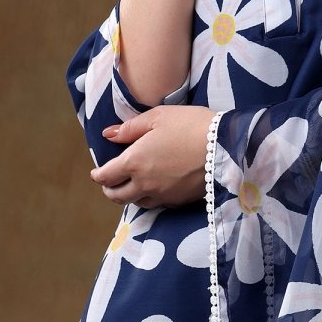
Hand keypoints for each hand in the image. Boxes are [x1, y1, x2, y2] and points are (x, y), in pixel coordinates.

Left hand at [90, 105, 214, 208]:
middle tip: (110, 183)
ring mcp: (162, 195)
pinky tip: (156, 189)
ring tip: (132, 187)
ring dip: (129, 196)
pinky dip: (150, 199)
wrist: (225, 146)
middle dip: (109, 190)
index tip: (96, 172)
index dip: (98, 175)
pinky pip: (157, 204)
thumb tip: (109, 135)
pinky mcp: (179, 201)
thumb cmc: (190, 126)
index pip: (106, 176)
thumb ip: (130, 128)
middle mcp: (144, 184)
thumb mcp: (158, 117)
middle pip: (117, 196)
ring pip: (137, 203)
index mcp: (134, 162)